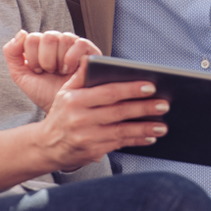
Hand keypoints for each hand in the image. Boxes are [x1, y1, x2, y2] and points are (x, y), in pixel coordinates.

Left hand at [3, 30, 100, 112]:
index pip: (32, 37)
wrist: (61, 110)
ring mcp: (74, 44)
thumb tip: (22, 32)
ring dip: (59, 61)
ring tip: (61, 72)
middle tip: (51, 72)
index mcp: (41, 44)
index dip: (33, 58)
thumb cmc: (44, 93)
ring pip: (63, 38)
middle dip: (46, 60)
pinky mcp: (90, 51)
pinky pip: (79, 43)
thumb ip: (12, 54)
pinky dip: (72, 58)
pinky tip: (70, 70)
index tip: (39, 71)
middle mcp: (58, 41)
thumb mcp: (21, 75)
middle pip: (47, 37)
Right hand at [36, 58, 169, 170]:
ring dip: (144, 128)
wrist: (46, 146)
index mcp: (75, 100)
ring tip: (163, 125)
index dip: (130, 89)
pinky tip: (150, 136)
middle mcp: (80, 119)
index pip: (108, 92)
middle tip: (164, 104)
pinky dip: (136, 140)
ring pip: (121, 131)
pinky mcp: (93, 152)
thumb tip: (89, 58)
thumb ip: (80, 76)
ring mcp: (87, 137)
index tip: (150, 86)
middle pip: (118, 112)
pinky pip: (119, 144)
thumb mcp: (65, 93)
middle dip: (144, 108)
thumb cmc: (61, 114)